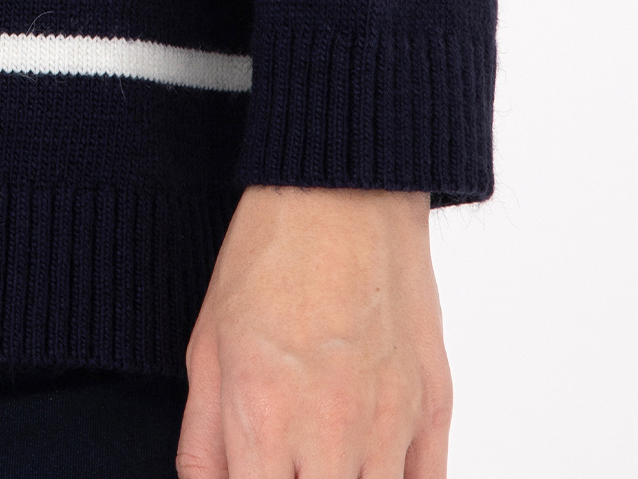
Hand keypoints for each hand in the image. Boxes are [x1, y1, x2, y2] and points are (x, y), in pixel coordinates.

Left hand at [177, 188, 450, 477]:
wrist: (343, 188)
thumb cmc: (269, 255)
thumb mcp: (206, 344)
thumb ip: (203, 442)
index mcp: (262, 415)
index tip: (255, 476)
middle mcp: (330, 431)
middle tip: (289, 465)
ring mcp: (390, 423)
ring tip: (324, 461)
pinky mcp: (434, 407)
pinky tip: (371, 468)